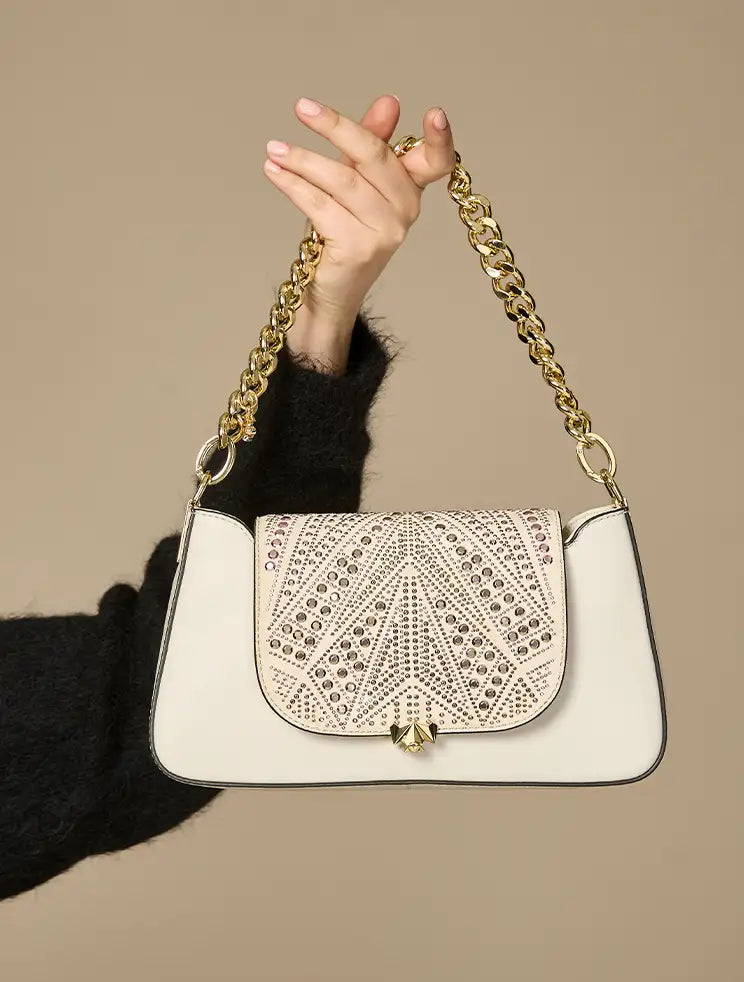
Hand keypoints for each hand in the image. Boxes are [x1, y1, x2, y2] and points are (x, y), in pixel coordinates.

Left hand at [263, 94, 455, 370]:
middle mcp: (405, 213)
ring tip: (274, 149)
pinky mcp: (357, 249)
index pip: (437, 163)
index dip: (442, 140)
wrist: (329, 294)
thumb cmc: (341, 234)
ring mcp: (384, 233)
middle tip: (302, 108)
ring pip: (342, 180)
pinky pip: (321, 205)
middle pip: (375, 157)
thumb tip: (389, 103)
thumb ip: (370, 144)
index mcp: (412, 191)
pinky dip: (293, 185)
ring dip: (302, 160)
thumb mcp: (355, 184)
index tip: (436, 113)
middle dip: (337, 128)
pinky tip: (274, 171)